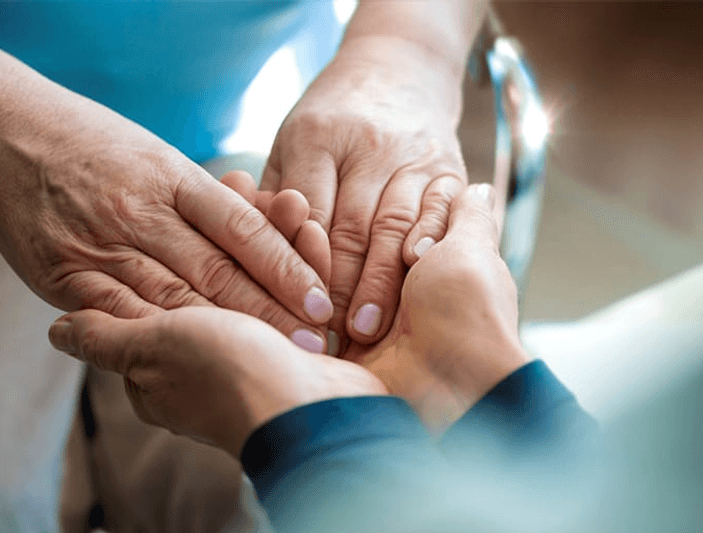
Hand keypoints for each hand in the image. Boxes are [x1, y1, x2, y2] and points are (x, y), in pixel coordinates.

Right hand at [0, 115, 331, 341]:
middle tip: (311, 344)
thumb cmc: (103, 149)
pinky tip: (189, 363)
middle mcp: (142, 212)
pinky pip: (114, 313)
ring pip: (172, 298)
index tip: (319, 303)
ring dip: (224, 334)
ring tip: (268, 358)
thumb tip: (274, 229)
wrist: (11, 136)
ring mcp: (101, 244)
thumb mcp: (162, 159)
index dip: (285, 268)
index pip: (242, 229)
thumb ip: (210, 202)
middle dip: (269, 312)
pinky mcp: (65, 273)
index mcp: (175, 178)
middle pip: (216, 270)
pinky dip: (153, 339)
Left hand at [48, 177, 525, 458]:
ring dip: (273, 233)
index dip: (176, 238)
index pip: (165, 283)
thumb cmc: (229, 382)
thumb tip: (56, 331)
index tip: (193, 197)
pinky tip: (306, 220)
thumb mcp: (154, 354)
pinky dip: (301, 255)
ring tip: (285, 197)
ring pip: (259, 274)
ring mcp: (260, 346)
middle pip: (216, 272)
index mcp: (167, 357)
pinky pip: (295, 288)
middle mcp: (210, 351)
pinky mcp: (301, 342)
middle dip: (235, 227)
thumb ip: (108, 337)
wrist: (315, 418)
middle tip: (244, 180)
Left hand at [262, 35, 467, 349]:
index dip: (300, 270)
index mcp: (317, 137)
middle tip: (326, 339)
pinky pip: (442, 214)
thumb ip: (274, 196)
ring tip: (366, 330)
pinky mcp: (450, 167)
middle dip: (338, 290)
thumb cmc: (331, 120)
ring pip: (394, 228)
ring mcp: (413, 156)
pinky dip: (430, 248)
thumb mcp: (290, 144)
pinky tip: (419, 280)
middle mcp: (368, 145)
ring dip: (381, 284)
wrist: (399, 69)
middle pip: (350, 229)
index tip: (292, 314)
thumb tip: (253, 258)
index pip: (306, 215)